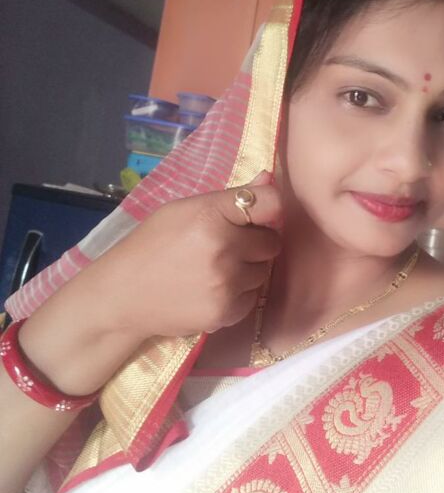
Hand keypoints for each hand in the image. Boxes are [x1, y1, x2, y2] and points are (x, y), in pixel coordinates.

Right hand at [82, 171, 282, 342]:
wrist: (122, 295)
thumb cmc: (152, 244)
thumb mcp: (184, 209)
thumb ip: (231, 196)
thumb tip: (269, 179)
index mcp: (210, 214)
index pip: (271, 202)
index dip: (266, 209)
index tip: (255, 217)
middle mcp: (223, 248)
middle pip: (272, 242)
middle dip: (255, 243)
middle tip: (227, 246)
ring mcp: (226, 284)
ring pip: (263, 272)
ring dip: (247, 270)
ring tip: (214, 269)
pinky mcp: (225, 313)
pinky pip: (252, 298)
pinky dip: (237, 295)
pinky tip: (210, 289)